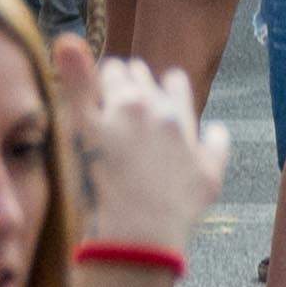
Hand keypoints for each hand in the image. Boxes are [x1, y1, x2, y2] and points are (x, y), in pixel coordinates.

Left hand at [58, 33, 226, 255]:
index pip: (174, 83)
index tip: (153, 104)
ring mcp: (119, 114)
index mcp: (180, 117)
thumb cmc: (177, 212)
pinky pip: (79, 81)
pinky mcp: (87, 125)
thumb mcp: (211, 180)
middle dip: (131, 83)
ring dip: (107, 80)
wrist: (141, 236)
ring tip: (99, 96)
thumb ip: (218, 146)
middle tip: (122, 104)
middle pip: (140, 74)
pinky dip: (73, 63)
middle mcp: (152, 107)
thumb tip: (218, 127)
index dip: (163, 91)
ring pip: (113, 72)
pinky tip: (67, 51)